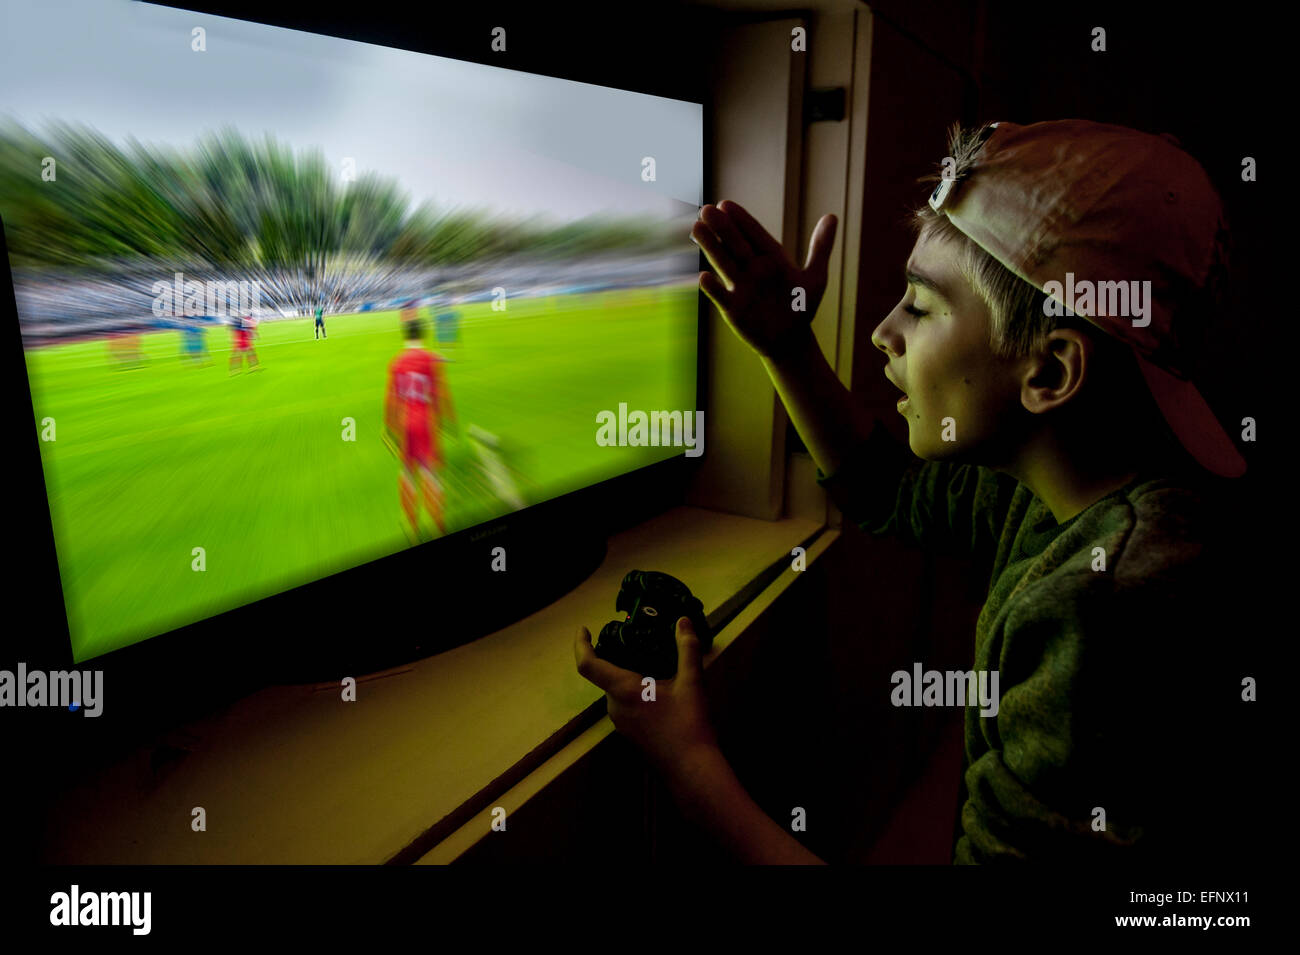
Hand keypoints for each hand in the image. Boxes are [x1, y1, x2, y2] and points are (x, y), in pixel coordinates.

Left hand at [574, 616, 718, 775]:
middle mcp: (615, 707)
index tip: (584, 629)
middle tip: (633, 639)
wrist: (692, 768)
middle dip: (614, 656)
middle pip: (604, 675)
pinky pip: (624, 704)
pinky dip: (633, 690)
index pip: (588, 664)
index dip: (581, 644)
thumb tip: (683, 621)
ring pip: (616, 691)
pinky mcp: (631, 733)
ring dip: (626, 674)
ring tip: (649, 659)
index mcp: (623, 690)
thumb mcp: (692, 682)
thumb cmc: (689, 724)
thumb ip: (687, 649)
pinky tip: (656, 687)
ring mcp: (621, 723)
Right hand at [691, 200, 837, 358]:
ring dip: (710, 247)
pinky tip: (703, 276)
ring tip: (696, 228)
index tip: (725, 204)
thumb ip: (821, 247)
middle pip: (734, 245)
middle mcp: (752, 270)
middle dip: (721, 228)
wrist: (789, 341)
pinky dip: (712, 287)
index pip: (753, 235)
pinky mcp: (732, 308)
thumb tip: (832, 216)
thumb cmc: (801, 308)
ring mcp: (740, 287)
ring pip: (723, 263)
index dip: (740, 220)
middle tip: (706, 209)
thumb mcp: (816, 277)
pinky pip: (720, 295)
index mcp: (771, 259)